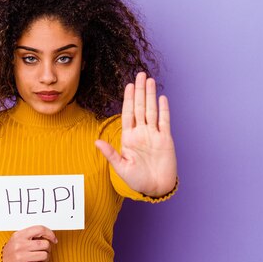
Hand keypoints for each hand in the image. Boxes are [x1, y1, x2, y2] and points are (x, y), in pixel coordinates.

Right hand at [2, 225, 57, 261]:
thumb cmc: (12, 250)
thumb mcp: (18, 239)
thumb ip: (31, 235)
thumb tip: (49, 235)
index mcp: (19, 235)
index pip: (39, 229)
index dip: (50, 234)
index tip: (54, 239)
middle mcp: (19, 245)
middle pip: (45, 244)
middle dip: (48, 248)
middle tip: (45, 251)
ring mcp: (20, 257)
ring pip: (44, 256)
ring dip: (46, 258)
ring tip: (41, 258)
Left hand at [95, 72, 176, 196]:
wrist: (155, 187)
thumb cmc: (137, 179)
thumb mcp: (121, 167)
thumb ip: (110, 154)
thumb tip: (96, 142)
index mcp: (129, 137)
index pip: (128, 113)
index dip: (128, 99)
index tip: (128, 85)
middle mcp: (141, 132)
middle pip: (140, 107)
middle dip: (140, 91)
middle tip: (140, 74)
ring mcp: (154, 134)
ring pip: (152, 110)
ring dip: (151, 95)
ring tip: (150, 80)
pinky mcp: (165, 139)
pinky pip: (165, 121)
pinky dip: (164, 110)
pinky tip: (163, 98)